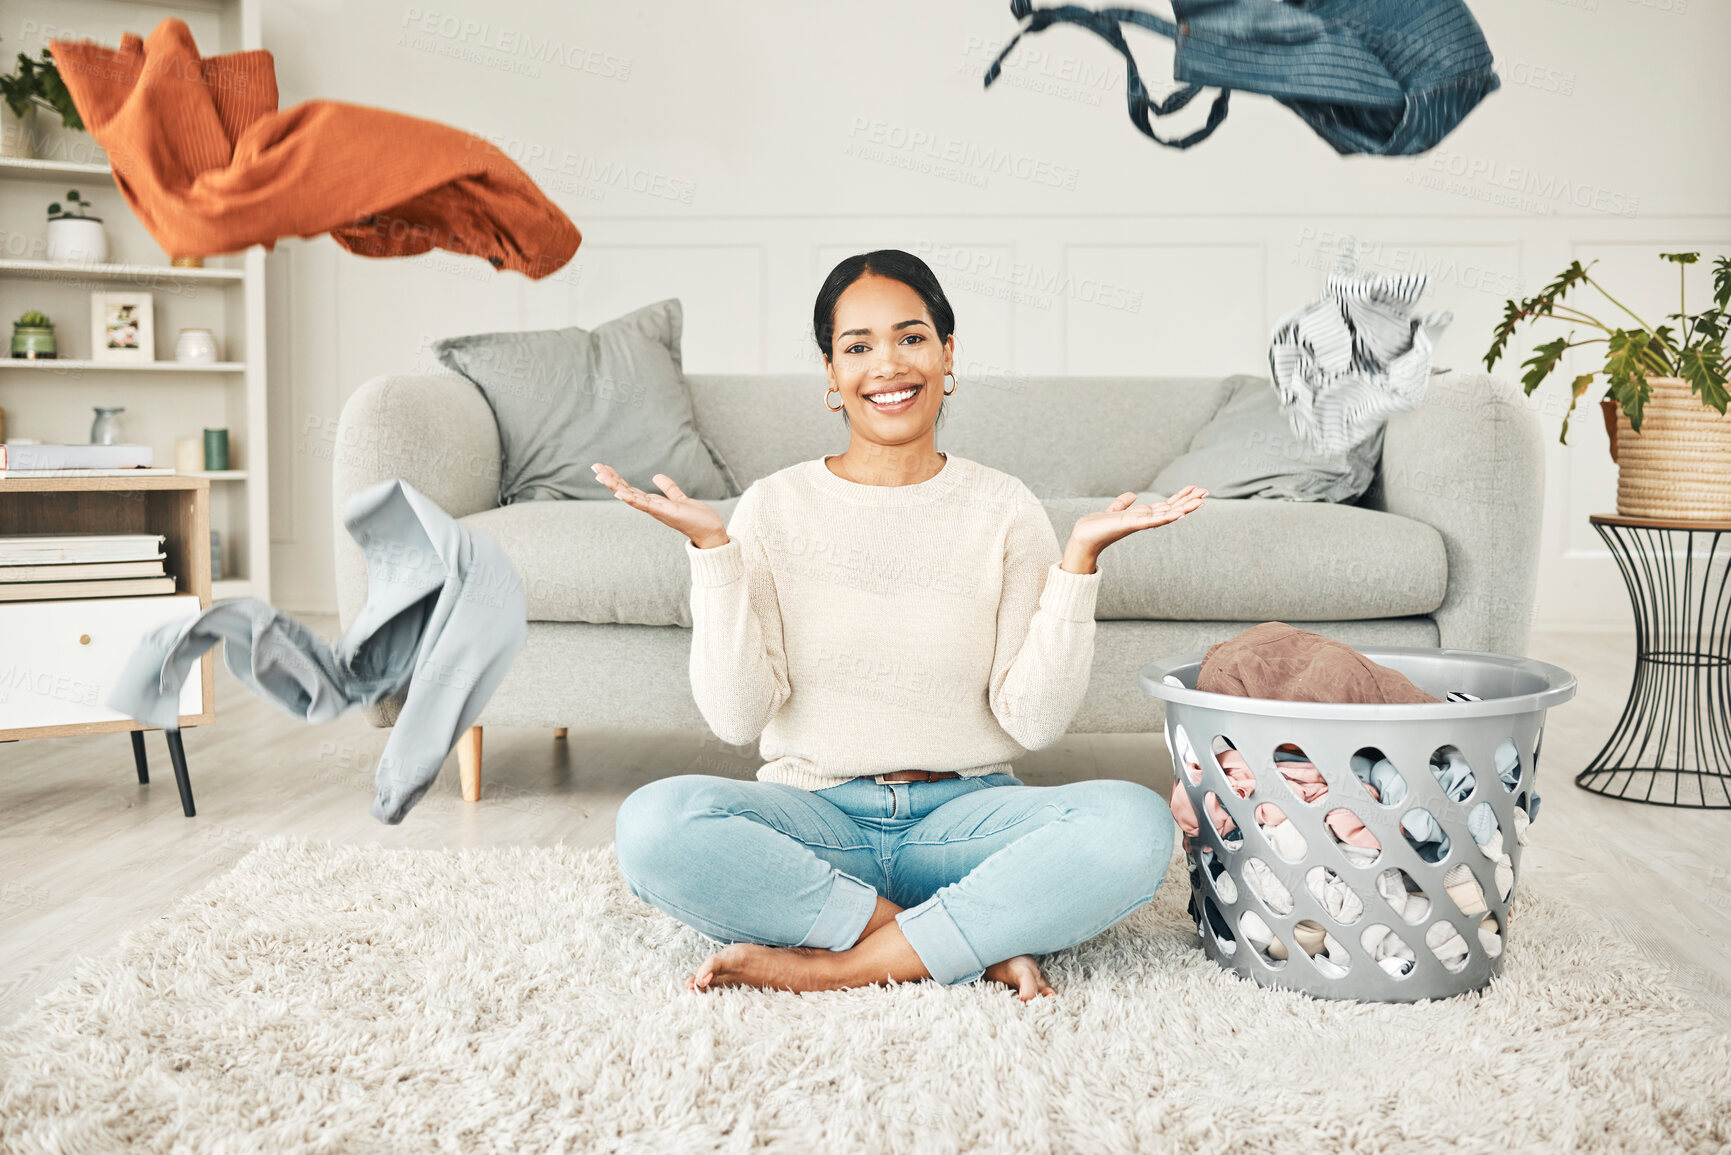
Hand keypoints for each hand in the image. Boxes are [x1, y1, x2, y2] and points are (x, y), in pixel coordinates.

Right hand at [591, 463, 728, 547]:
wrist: (710, 532)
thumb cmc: (696, 518)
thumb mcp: (679, 498)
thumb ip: (669, 489)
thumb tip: (657, 477)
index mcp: (653, 503)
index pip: (630, 489)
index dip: (616, 479)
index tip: (603, 468)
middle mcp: (651, 508)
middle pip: (625, 491)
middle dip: (610, 479)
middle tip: (594, 466)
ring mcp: (657, 511)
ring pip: (631, 496)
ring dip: (615, 486)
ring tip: (600, 475)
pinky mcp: (666, 512)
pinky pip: (645, 505)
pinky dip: (631, 499)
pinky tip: (619, 492)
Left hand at [1063, 486, 1206, 572]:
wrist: (1083, 538)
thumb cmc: (1097, 527)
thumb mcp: (1113, 510)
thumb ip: (1123, 503)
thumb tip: (1132, 495)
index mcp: (1141, 515)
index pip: (1165, 505)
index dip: (1180, 497)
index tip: (1195, 488)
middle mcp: (1143, 520)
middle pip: (1171, 509)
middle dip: (1188, 501)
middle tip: (1206, 492)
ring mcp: (1139, 523)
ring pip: (1166, 515)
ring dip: (1184, 508)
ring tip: (1201, 501)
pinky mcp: (1130, 524)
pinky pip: (1151, 520)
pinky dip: (1165, 517)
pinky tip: (1178, 513)